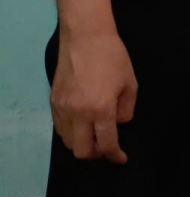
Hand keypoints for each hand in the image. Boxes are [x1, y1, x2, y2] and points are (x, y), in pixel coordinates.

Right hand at [49, 29, 138, 162]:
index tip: (121, 158)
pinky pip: (60, 128)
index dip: (115, 155)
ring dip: (82, 143)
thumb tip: (117, 124)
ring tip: (94, 135)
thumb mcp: (130, 84)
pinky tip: (82, 123)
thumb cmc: (113, 58)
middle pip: (81, 151)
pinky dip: (71, 132)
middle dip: (96, 154)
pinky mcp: (53, 102)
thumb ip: (126, 110)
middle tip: (106, 147)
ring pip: (68, 141)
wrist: (85, 37)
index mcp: (101, 109)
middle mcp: (78, 113)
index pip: (106, 143)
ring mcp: (62, 108)